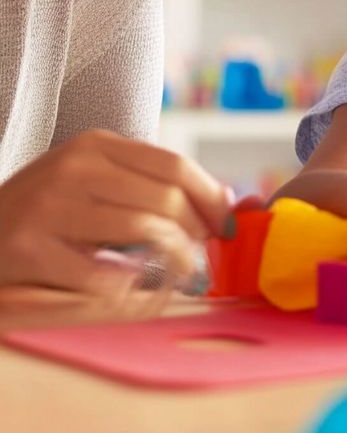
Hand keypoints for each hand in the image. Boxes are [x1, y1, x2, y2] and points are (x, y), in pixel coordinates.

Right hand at [0, 130, 234, 294]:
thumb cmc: (44, 213)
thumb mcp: (92, 181)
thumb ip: (150, 185)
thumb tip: (228, 201)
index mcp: (96, 145)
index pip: (174, 166)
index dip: (211, 197)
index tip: (228, 223)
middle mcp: (75, 167)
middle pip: (166, 198)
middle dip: (197, 232)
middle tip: (204, 255)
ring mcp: (50, 206)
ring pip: (145, 230)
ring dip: (175, 258)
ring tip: (182, 273)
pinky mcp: (32, 248)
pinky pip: (104, 274)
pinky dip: (129, 286)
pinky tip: (133, 287)